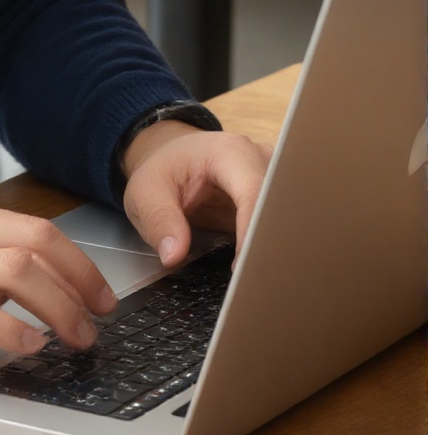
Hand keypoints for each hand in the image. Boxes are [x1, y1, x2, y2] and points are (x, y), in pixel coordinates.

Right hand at [0, 194, 117, 355]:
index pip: (35, 229)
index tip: (100, 294)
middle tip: (102, 318)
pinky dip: (8, 328)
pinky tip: (26, 345)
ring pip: (13, 271)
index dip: (79, 263)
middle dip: (81, 282)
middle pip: (36, 242)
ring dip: (57, 308)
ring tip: (73, 338)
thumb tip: (19, 290)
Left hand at [121, 120, 270, 267]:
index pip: (253, 194)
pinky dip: (273, 247)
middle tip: (256, 281)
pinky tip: (263, 271)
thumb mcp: (146, 191)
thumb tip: (174, 255)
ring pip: (288, 215)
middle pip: (280, 205)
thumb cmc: (164, 169)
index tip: (242, 268)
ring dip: (277, 246)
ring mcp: (273, 180)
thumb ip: (159, 220)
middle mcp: (261, 162)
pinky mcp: (274, 200)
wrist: (175, 157)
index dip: (251, 232)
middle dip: (271, 243)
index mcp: (231, 153)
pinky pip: (281, 225)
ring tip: (262, 279)